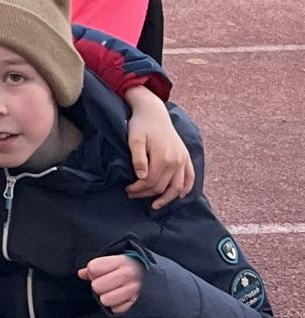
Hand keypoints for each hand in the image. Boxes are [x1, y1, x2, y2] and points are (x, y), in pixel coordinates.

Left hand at [80, 253, 145, 313]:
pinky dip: (116, 305)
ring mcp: (133, 291)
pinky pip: (115, 309)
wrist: (152, 277)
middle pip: (97, 286)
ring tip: (114, 291)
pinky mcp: (137, 304)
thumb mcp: (115, 261)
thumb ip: (96, 266)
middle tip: (107, 283)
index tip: (99, 272)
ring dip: (107, 297)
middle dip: (99, 286)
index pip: (93, 268)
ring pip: (104, 299)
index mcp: (121, 261)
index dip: (92, 272)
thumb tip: (81, 274)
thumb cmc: (129, 268)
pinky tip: (122, 298)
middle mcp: (128, 275)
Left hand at [122, 89, 193, 208]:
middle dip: (146, 194)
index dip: (138, 189)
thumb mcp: (134, 139)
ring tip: (155, 205)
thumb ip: (138, 158)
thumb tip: (142, 177)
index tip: (127, 190)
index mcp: (163, 157)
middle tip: (132, 194)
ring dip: (167, 198)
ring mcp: (183, 159)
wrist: (154, 112)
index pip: (151, 182)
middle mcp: (177, 161)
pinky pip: (190, 177)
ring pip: (178, 187)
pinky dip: (186, 188)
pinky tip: (180, 195)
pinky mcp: (186, 156)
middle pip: (162, 186)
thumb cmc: (141, 125)